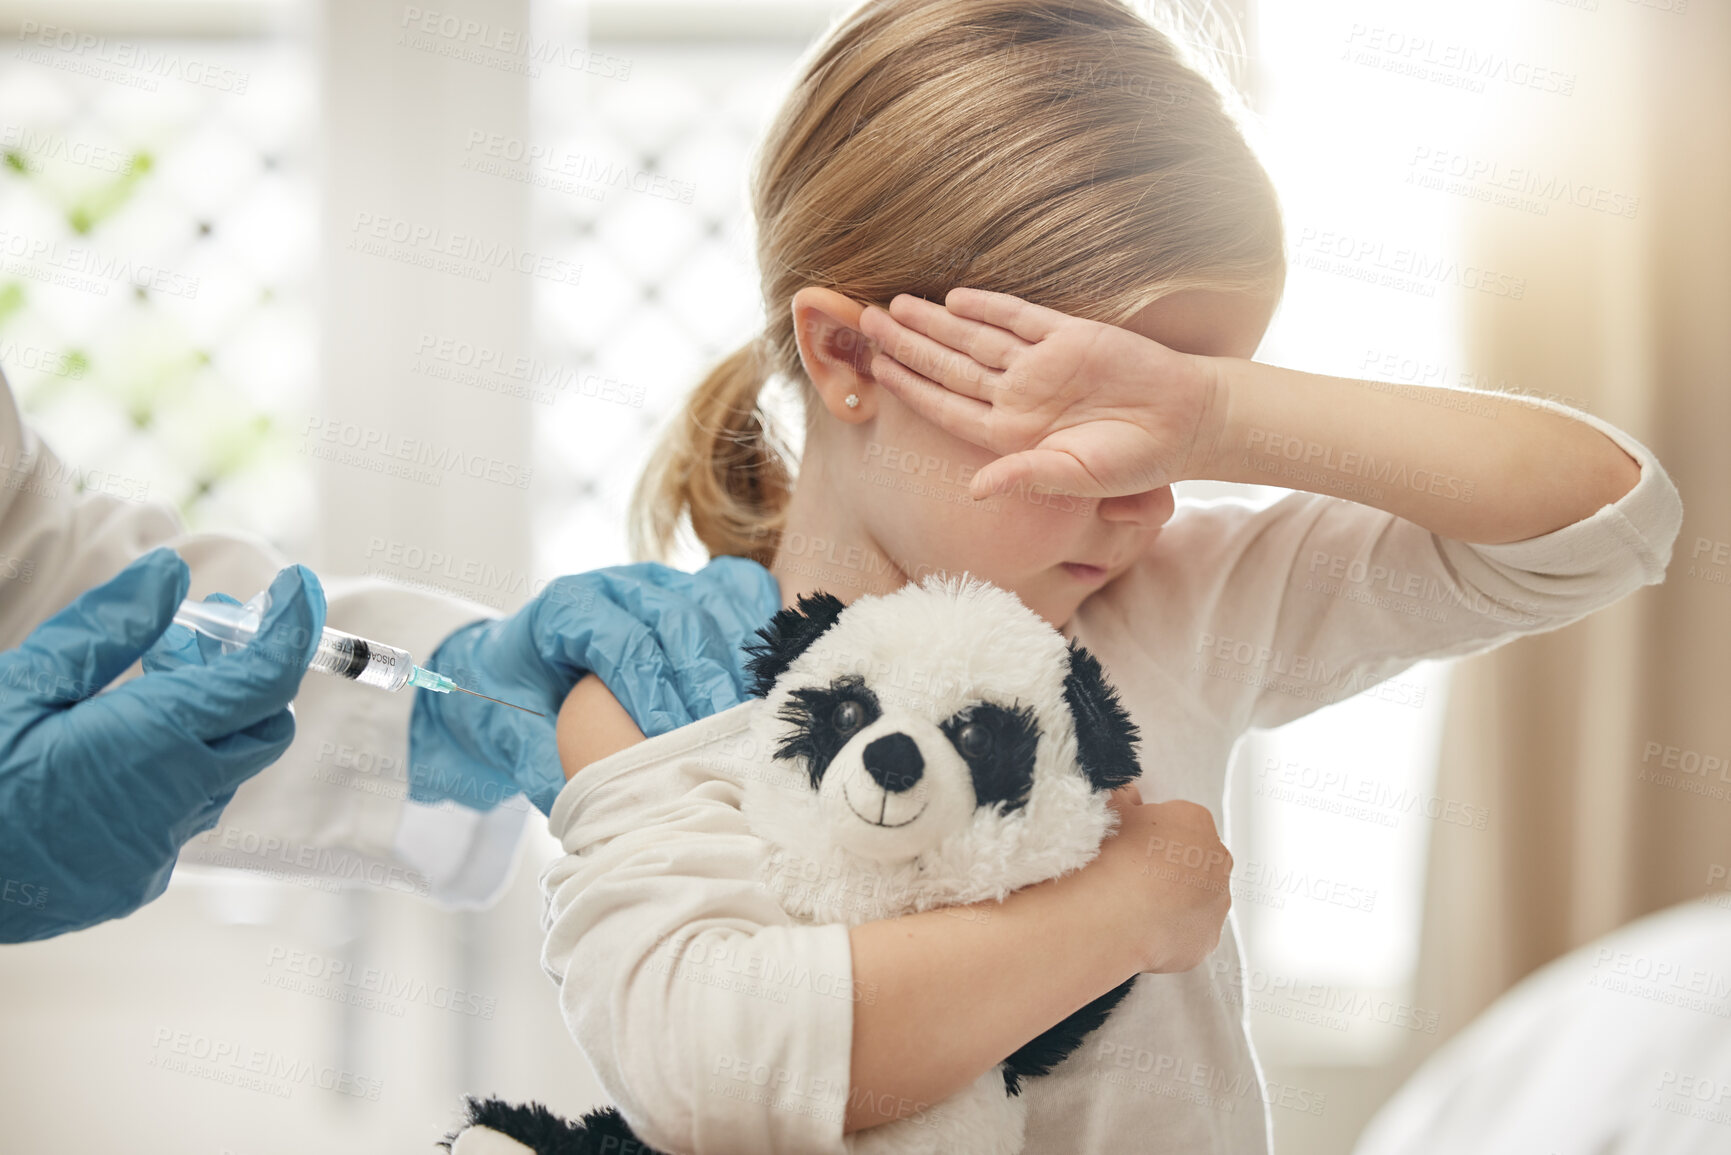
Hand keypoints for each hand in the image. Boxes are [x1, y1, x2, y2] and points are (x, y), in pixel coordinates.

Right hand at [0, 549, 323, 941]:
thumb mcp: (21, 686)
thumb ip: (107, 630)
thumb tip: (170, 574)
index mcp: (152, 748)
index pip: (262, 682)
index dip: (289, 630)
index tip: (295, 589)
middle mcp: (175, 806)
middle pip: (261, 727)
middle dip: (245, 673)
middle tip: (197, 631)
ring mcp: (158, 852)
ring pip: (223, 772)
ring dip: (207, 721)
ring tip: (145, 677)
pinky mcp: (135, 882)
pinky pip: (182, 814)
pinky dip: (173, 768)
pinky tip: (114, 745)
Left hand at [408, 556, 782, 815]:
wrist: (519, 667)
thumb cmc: (513, 699)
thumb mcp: (508, 732)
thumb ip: (540, 763)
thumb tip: (591, 802)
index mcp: (566, 606)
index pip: (619, 638)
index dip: (649, 686)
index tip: (668, 734)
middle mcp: (618, 584)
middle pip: (675, 617)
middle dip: (702, 680)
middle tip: (721, 736)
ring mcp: (661, 582)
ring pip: (712, 604)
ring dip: (736, 662)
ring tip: (750, 718)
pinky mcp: (694, 590)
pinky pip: (738, 595)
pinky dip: (759, 630)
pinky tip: (771, 677)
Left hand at [859, 287, 1224, 499]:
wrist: (1186, 422)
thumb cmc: (1133, 460)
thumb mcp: (1077, 477)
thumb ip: (1025, 476)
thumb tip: (975, 491)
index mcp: (1012, 434)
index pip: (947, 407)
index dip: (910, 389)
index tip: (874, 371)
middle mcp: (1018, 396)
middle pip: (949, 367)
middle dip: (906, 345)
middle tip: (864, 322)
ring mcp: (1041, 364)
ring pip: (975, 339)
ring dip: (934, 322)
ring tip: (893, 305)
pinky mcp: (1069, 336)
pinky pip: (1020, 317)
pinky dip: (988, 306)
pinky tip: (955, 298)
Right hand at [1088, 786, 1233, 973]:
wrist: (1110, 914)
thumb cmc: (1110, 858)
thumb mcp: (1109, 809)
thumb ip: (1124, 796)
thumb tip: (1129, 796)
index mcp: (1196, 821)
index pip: (1179, 820)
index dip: (1152, 830)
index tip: (1131, 842)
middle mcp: (1217, 861)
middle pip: (1195, 858)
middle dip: (1171, 864)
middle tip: (1134, 874)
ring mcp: (1216, 903)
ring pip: (1197, 897)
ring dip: (1175, 899)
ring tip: (1135, 905)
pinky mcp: (1206, 940)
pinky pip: (1190, 932)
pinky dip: (1172, 931)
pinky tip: (1143, 929)